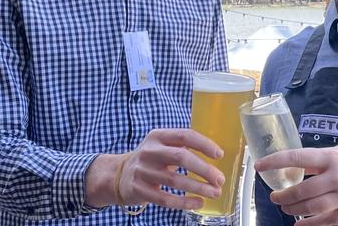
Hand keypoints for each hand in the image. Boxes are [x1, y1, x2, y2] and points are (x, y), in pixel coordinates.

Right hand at [86, 128, 224, 209]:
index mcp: (158, 136)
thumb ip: (183, 147)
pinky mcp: (139, 190)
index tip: (219, 154)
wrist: (118, 174)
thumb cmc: (150, 159)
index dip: (204, 144)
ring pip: (175, 181)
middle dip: (204, 169)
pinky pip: (165, 199)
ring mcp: (143, 171)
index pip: (185, 135)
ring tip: (214, 192)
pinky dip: (184, 202)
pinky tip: (198, 202)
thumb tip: (214, 156)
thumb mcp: (162, 145)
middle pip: (181, 157)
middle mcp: (149, 151)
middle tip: (219, 178)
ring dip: (198, 187)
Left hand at [255, 141, 337, 225]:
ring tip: (285, 208)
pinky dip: (310, 225)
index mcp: (330, 158)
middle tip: (275, 196)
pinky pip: (326, 222)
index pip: (296, 158)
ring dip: (293, 210)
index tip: (259, 166)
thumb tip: (292, 168)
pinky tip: (299, 225)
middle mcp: (337, 178)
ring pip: (311, 209)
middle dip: (283, 196)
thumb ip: (317, 161)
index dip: (274, 162)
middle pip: (302, 190)